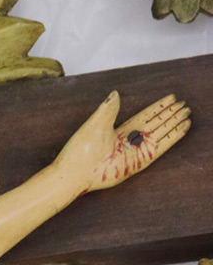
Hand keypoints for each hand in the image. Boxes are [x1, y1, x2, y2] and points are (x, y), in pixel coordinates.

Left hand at [54, 90, 190, 195]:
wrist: (76, 171)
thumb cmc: (80, 150)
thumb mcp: (96, 122)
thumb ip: (109, 108)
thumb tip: (115, 93)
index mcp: (120, 130)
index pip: (145, 115)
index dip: (158, 107)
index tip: (170, 98)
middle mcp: (130, 141)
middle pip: (156, 124)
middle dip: (170, 114)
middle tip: (184, 105)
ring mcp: (136, 151)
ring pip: (161, 134)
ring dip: (174, 124)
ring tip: (187, 114)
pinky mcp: (139, 162)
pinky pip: (160, 147)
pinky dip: (172, 137)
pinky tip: (183, 128)